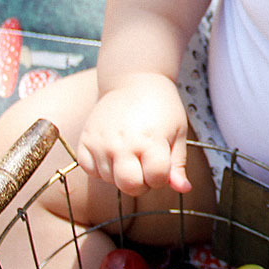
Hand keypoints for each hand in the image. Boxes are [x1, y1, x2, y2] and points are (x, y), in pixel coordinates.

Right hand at [76, 72, 191, 195]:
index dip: (162, 177)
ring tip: (130, 152)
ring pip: (110, 180)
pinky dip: (100, 168)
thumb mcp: (178, 132)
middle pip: (130, 187)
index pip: (156, 180)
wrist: (134, 79)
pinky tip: (112, 153)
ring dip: (121, 174)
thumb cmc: (161, 106)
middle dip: (142, 183)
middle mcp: (123, 145)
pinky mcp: (85, 140)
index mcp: (151, 142)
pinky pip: (89, 170)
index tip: (161, 164)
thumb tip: (183, 189)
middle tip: (145, 165)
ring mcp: (101, 143)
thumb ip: (178, 163)